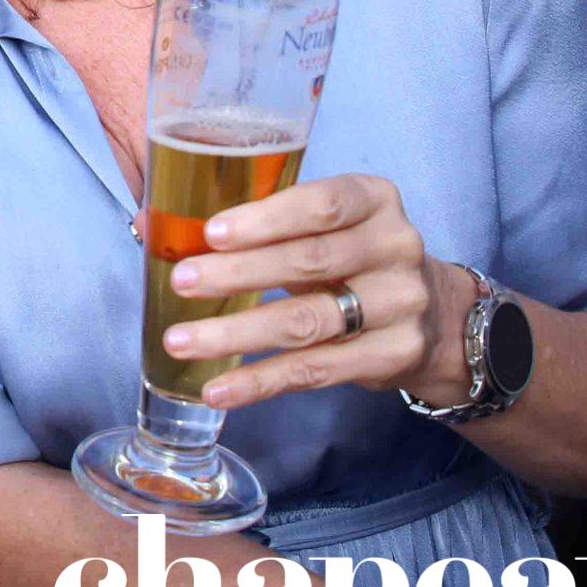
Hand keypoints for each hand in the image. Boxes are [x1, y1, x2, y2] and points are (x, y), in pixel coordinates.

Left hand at [161, 173, 473, 411]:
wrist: (434, 313)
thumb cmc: (351, 254)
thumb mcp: (324, 223)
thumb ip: (257, 220)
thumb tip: (151, 223)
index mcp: (375, 198)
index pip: (323, 203)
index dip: (266, 218)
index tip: (212, 232)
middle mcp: (396, 247)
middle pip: (309, 261)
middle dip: (238, 274)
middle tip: (182, 281)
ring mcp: (401, 305)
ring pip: (308, 322)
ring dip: (237, 333)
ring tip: (181, 340)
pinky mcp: (393, 356)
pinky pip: (316, 370)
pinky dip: (261, 381)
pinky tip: (219, 388)